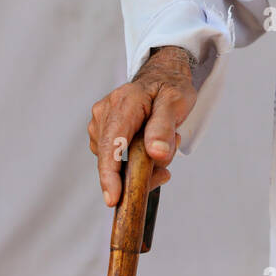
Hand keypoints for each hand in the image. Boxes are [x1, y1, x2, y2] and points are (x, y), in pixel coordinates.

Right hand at [88, 46, 197, 206]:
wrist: (161, 77)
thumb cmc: (169, 88)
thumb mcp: (176, 102)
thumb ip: (165, 127)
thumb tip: (157, 154)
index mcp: (124, 102)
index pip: (113, 143)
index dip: (111, 174)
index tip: (114, 198)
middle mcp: (104, 112)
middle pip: (114, 157)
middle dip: (139, 170)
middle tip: (167, 162)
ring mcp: (100, 122)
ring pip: (115, 161)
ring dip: (140, 165)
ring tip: (163, 144)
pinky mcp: (102, 133)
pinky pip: (115, 158)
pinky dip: (133, 162)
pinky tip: (150, 149)